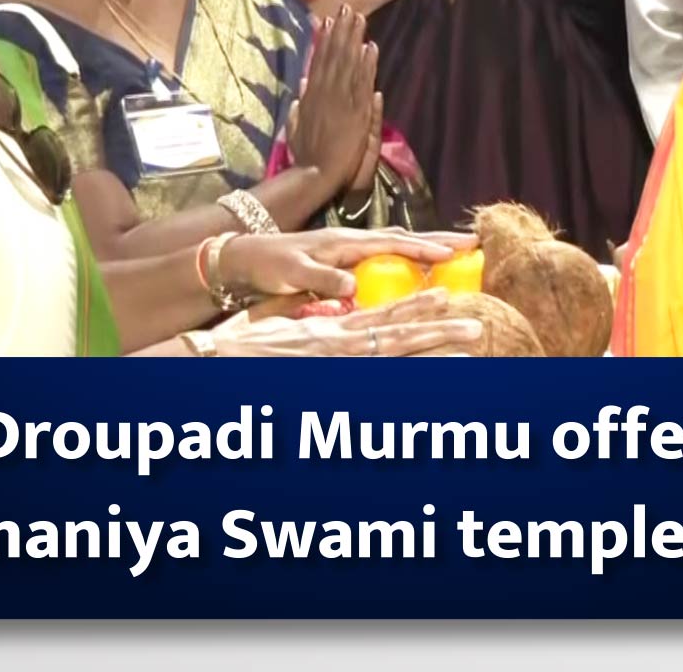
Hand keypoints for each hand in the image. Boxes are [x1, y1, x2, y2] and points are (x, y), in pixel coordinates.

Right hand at [207, 290, 482, 355]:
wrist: (205, 357)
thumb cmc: (235, 346)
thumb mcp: (275, 325)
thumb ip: (303, 316)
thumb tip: (326, 308)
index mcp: (327, 330)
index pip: (380, 316)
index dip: (415, 307)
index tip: (444, 298)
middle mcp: (335, 345)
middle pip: (398, 336)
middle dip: (439, 330)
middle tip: (477, 326)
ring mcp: (333, 365)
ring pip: (394, 357)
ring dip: (433, 351)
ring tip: (469, 345)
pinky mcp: (324, 380)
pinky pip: (372, 383)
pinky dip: (402, 379)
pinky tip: (429, 380)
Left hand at [215, 228, 477, 298]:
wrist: (243, 256)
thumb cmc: (267, 263)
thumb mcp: (292, 273)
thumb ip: (322, 278)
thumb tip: (353, 287)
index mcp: (342, 240)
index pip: (391, 243)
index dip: (422, 248)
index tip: (452, 252)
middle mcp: (350, 239)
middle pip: (402, 237)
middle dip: (437, 238)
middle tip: (471, 240)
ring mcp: (347, 247)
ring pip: (396, 243)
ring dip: (426, 244)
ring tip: (456, 248)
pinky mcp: (343, 257)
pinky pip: (384, 254)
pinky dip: (407, 254)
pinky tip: (418, 264)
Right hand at [286, 5, 379, 198]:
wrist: (317, 174)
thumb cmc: (306, 158)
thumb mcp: (294, 130)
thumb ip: (297, 110)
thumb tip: (300, 89)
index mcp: (311, 97)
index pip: (319, 62)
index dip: (324, 40)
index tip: (328, 21)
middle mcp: (325, 93)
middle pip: (334, 56)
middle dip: (341, 31)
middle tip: (347, 8)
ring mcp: (340, 100)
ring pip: (348, 63)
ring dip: (354, 39)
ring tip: (359, 18)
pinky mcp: (356, 110)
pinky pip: (362, 81)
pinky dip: (367, 63)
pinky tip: (371, 46)